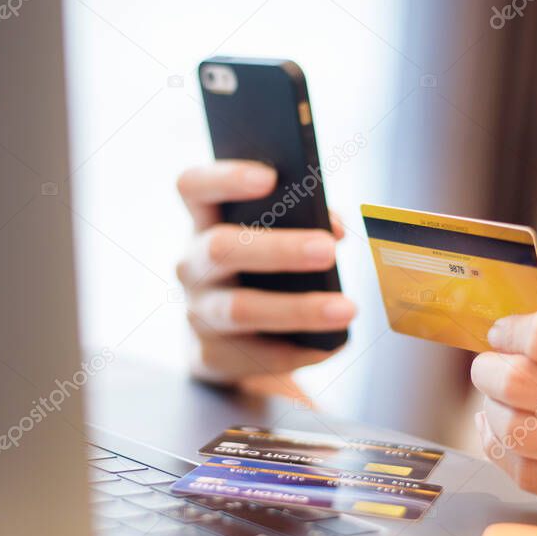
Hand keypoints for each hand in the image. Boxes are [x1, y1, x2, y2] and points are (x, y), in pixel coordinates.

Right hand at [175, 160, 354, 394]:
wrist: (237, 344)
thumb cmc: (263, 274)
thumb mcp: (274, 239)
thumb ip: (302, 223)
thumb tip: (334, 228)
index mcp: (203, 222)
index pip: (194, 187)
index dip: (225, 178)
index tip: (270, 178)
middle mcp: (191, 266)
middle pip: (220, 249)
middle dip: (277, 249)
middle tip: (327, 250)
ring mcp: (196, 313)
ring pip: (240, 309)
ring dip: (297, 309)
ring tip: (345, 308)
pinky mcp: (209, 357)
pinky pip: (255, 354)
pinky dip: (298, 351)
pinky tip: (331, 345)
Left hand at [470, 307, 536, 535]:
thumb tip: (506, 333)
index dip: (510, 333)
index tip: (502, 335)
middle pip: (521, 384)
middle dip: (487, 372)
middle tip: (488, 368)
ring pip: (517, 431)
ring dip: (491, 412)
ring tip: (498, 401)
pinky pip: (526, 473)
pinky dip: (501, 449)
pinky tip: (504, 433)